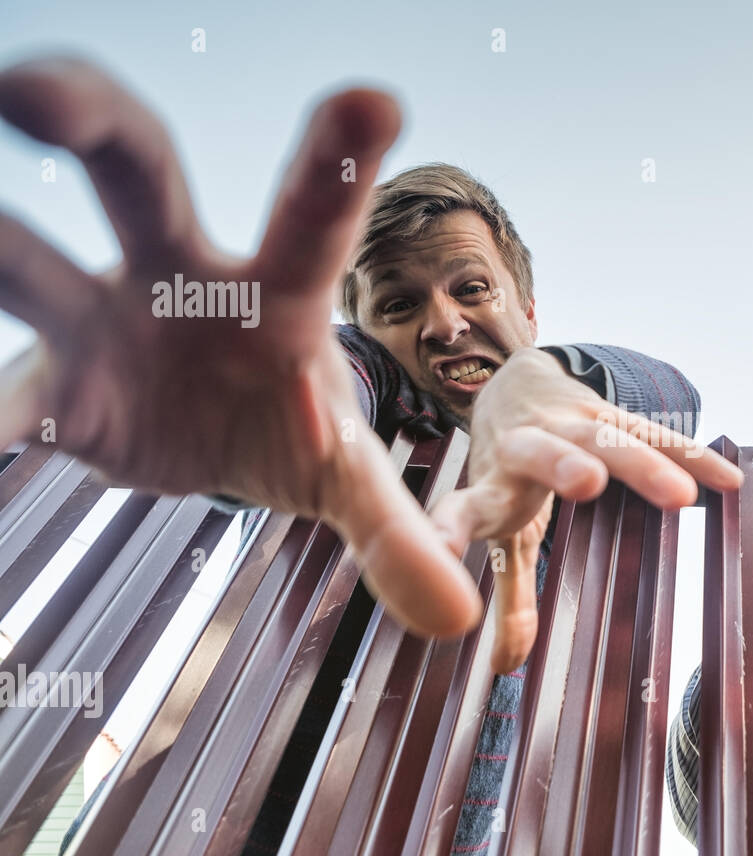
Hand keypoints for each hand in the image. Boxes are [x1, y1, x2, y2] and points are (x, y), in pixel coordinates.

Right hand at [0, 57, 481, 638]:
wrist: (210, 442)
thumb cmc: (285, 424)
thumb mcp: (343, 476)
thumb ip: (394, 532)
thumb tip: (457, 617)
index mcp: (280, 292)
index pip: (316, 217)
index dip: (340, 160)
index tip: (375, 98)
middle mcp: (181, 275)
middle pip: (139, 171)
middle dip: (90, 119)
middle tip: (30, 91)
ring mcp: (101, 313)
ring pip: (25, 258)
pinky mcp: (51, 378)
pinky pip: (2, 394)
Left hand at [431, 347, 743, 672]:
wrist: (515, 384)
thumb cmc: (509, 475)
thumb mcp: (503, 528)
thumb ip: (509, 594)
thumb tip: (506, 669)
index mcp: (493, 485)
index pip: (466, 506)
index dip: (452, 528)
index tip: (441, 550)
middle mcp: (525, 445)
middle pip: (542, 450)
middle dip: (563, 464)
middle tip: (587, 482)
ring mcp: (569, 422)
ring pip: (606, 436)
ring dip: (642, 463)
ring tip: (681, 496)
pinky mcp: (611, 411)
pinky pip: (657, 435)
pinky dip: (693, 457)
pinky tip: (730, 481)